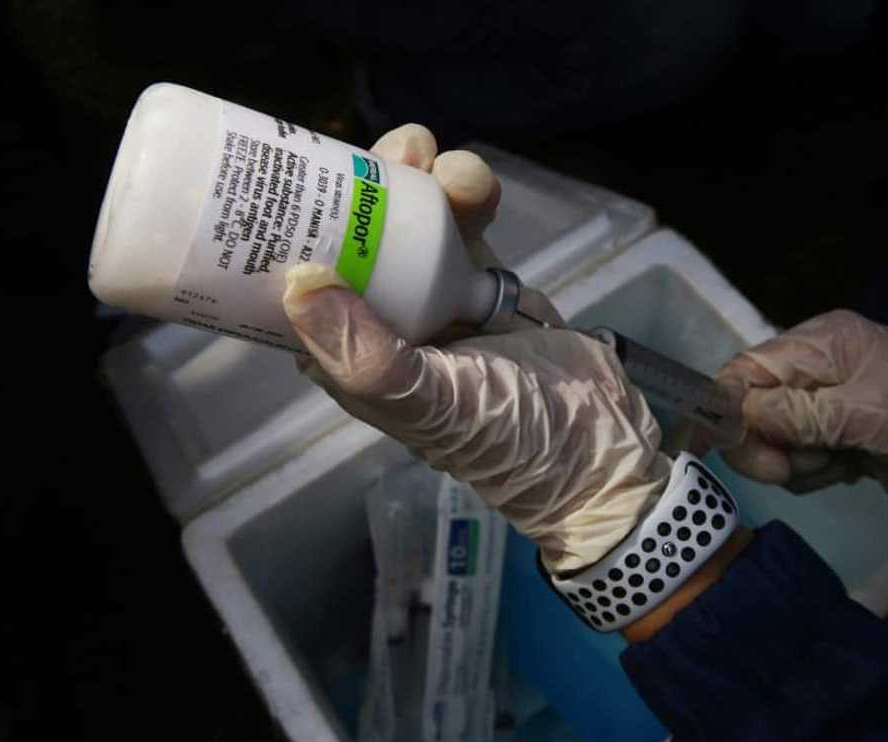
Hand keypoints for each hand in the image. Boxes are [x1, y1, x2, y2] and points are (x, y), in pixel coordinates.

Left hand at [283, 124, 670, 572]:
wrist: (598, 438)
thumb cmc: (506, 434)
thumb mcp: (431, 404)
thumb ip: (367, 355)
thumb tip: (301, 281)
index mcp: (349, 356)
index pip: (299, 286)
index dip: (289, 229)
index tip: (294, 176)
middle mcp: (382, 318)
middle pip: (352, 236)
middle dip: (358, 187)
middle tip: (378, 157)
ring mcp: (433, 292)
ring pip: (407, 218)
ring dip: (416, 179)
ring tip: (432, 159)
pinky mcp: (482, 273)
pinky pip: (462, 220)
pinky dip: (464, 192)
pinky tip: (473, 183)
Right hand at [710, 310, 887, 496]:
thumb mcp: (872, 413)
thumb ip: (803, 415)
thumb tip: (739, 415)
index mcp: (817, 346)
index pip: (743, 373)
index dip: (724, 410)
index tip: (727, 451)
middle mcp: (812, 373)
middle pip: (749, 413)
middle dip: (765, 447)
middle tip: (793, 470)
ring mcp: (824, 409)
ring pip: (772, 444)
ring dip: (796, 466)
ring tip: (840, 463)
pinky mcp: (837, 441)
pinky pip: (798, 464)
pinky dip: (813, 476)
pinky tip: (848, 471)